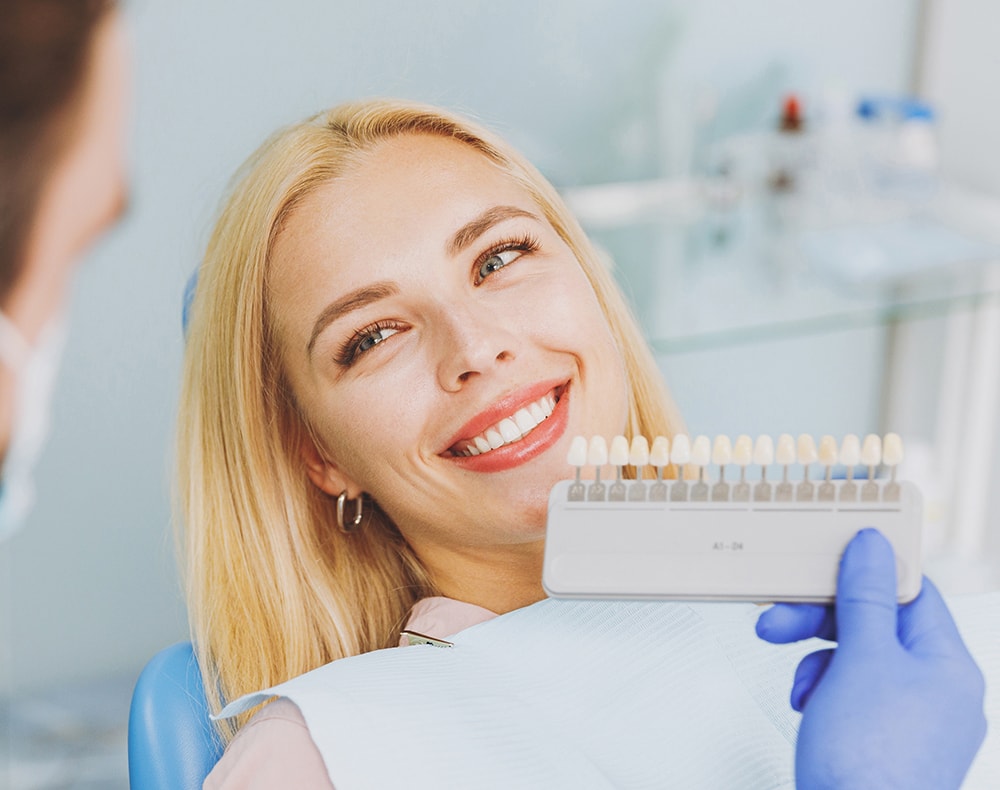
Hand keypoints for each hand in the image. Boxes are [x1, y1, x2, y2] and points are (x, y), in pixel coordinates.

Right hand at [755, 528, 985, 789]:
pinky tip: (808, 707)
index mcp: (947, 665)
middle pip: (876, 626)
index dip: (865, 573)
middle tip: (779, 620)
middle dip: (821, 621)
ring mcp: (912, 721)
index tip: (825, 561)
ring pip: (858, 661)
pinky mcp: (884, 744)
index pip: (910, 593)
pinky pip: (851, 696)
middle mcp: (938, 692)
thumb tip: (873, 545)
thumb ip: (865, 598)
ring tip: (799, 686)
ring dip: (816, 661)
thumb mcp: (862, 660)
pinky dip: (822, 693)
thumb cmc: (868, 765)